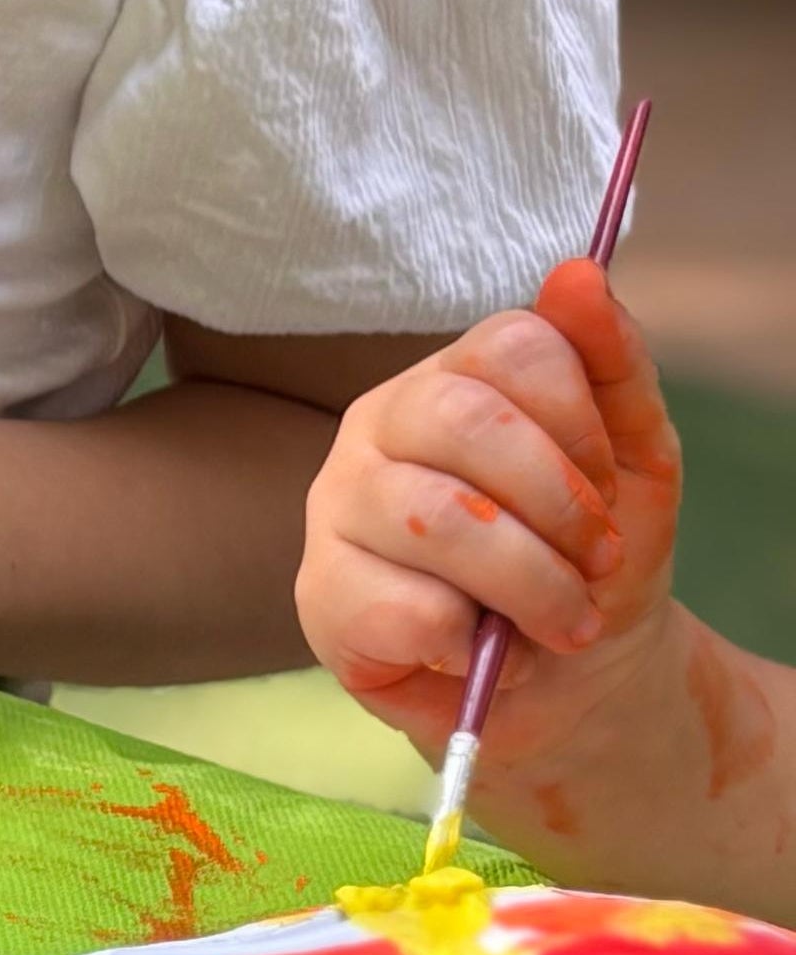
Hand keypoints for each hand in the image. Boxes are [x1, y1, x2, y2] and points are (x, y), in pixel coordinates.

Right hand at [294, 260, 684, 764]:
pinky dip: (471, 640)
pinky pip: (402, 605)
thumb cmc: (590, 560)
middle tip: (594, 561)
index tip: (604, 485)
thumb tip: (576, 272)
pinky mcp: (321, 598)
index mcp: (448, 382)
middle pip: (463, 419)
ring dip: (532, 584)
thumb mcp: (633, 459)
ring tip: (562, 622)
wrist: (574, 682)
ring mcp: (335, 509)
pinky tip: (480, 647)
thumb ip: (611, 365)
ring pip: (436, 517)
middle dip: (558, 505)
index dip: (579, 420)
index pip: (510, 344)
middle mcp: (377, 428)